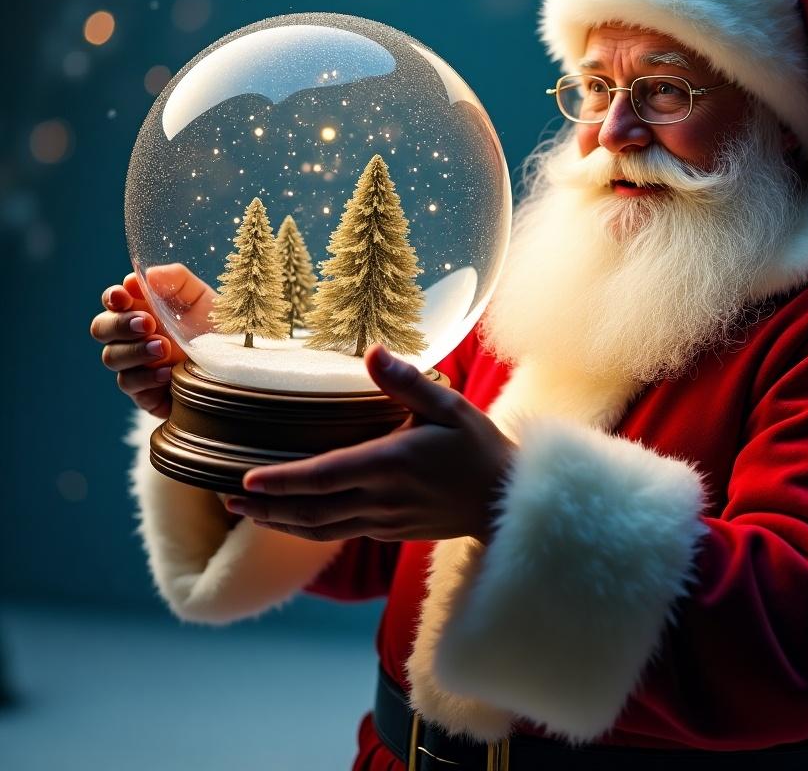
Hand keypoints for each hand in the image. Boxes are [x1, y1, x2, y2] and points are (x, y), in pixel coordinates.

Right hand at [90, 263, 215, 418]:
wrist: (237, 364)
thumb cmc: (215, 327)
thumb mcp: (202, 298)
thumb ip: (177, 280)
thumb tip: (149, 275)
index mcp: (142, 309)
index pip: (114, 301)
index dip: (113, 297)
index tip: (123, 295)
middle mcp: (133, 337)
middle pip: (101, 329)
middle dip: (120, 324)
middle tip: (148, 323)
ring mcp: (136, 365)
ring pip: (112, 357)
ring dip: (135, 350)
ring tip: (163, 347)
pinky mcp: (144, 392)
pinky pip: (131, 384)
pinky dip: (147, 377)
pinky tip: (168, 372)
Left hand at [230, 344, 516, 545]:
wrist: (504, 499)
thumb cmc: (478, 447)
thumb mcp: (449, 405)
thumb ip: (407, 381)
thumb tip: (372, 351)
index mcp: (390, 464)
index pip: (323, 476)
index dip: (282, 482)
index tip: (245, 481)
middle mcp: (380, 498)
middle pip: (310, 510)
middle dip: (266, 507)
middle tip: (227, 499)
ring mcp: (383, 520)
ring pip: (320, 528)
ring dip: (280, 522)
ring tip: (247, 513)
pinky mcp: (389, 530)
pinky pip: (339, 532)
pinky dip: (309, 527)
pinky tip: (295, 518)